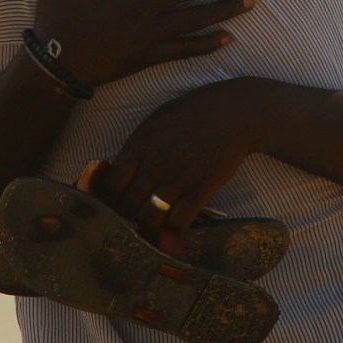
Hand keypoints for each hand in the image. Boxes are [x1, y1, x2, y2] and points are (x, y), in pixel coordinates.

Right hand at [32, 0, 253, 87]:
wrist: (55, 64)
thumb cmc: (56, 16)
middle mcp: (143, 7)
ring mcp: (149, 34)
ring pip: (194, 18)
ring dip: (224, 9)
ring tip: (251, 0)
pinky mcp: (149, 56)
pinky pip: (184, 51)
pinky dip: (206, 45)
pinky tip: (228, 39)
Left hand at [99, 77, 263, 236]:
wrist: (233, 113)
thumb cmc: (191, 113)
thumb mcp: (155, 122)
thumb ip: (136, 148)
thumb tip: (116, 174)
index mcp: (139, 144)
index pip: (110, 186)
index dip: (108, 201)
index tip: (114, 206)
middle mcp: (154, 163)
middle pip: (126, 206)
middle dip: (127, 217)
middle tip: (133, 220)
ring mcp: (178, 178)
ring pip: (149, 220)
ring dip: (148, 228)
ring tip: (152, 226)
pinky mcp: (201, 190)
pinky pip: (178, 223)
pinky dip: (173, 230)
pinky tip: (174, 224)